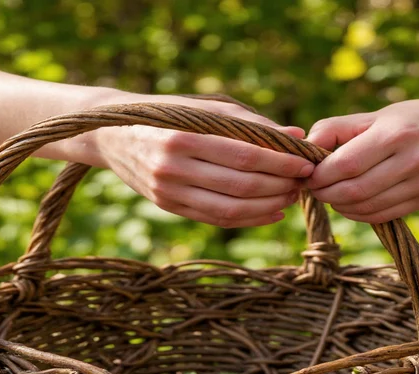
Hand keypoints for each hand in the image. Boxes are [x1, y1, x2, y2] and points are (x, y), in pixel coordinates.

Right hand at [91, 94, 313, 227]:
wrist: (113, 135)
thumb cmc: (166, 114)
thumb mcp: (203, 108)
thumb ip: (248, 123)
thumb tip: (295, 135)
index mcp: (183, 138)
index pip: (243, 155)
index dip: (279, 162)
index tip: (306, 163)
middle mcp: (172, 168)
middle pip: (239, 186)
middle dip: (279, 186)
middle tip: (303, 182)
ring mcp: (168, 192)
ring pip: (229, 210)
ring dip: (267, 207)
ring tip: (290, 197)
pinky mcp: (168, 207)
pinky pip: (215, 219)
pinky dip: (248, 220)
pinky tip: (271, 213)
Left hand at [304, 97, 418, 222]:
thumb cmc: (413, 120)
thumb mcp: (377, 115)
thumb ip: (337, 128)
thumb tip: (304, 145)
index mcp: (395, 133)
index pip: (345, 164)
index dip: (320, 175)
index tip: (308, 174)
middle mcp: (412, 159)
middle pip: (354, 190)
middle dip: (325, 194)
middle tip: (314, 189)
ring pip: (367, 207)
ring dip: (340, 206)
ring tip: (330, 195)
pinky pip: (383, 215)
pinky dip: (359, 214)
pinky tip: (350, 204)